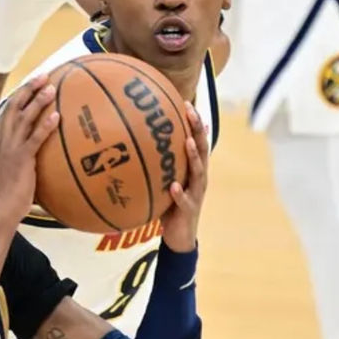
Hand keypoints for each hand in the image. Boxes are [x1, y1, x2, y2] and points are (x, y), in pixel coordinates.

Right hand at [0, 75, 58, 211]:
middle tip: (44, 75)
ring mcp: (13, 149)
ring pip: (25, 119)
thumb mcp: (16, 166)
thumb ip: (25, 153)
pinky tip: (56, 116)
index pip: (11, 110)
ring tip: (51, 89)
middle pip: (16, 108)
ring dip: (38, 103)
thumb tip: (40, 147)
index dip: (22, 93)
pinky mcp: (23, 159)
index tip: (35, 80)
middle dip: (29, 90)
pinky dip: (45, 127)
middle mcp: (6, 141)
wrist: (4, 205)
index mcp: (3, 140)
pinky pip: (35, 140)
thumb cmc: (11, 190)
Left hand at [159, 102, 209, 252]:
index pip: (196, 140)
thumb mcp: (164, 180)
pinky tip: (173, 186)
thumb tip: (138, 144)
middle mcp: (199, 177)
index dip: (194, 122)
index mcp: (193, 168)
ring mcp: (196, 193)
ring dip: (193, 156)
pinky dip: (180, 193)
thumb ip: (158, 164)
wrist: (180, 236)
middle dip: (197, 129)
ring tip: (186, 142)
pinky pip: (185, 200)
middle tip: (189, 112)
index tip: (185, 102)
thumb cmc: (169, 204)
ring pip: (199, 171)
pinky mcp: (190, 210)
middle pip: (201, 148)